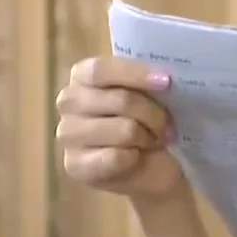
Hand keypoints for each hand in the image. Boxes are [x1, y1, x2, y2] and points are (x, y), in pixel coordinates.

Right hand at [56, 56, 185, 198]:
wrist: (150, 166)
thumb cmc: (147, 120)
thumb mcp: (150, 93)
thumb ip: (147, 79)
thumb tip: (165, 76)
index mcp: (83, 75)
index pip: (100, 70)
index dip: (135, 74)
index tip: (167, 81)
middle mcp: (69, 101)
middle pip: (120, 100)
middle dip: (153, 113)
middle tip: (169, 124)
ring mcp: (67, 134)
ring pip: (123, 129)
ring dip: (148, 136)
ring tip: (154, 140)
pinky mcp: (74, 164)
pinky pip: (116, 157)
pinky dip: (135, 158)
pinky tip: (137, 158)